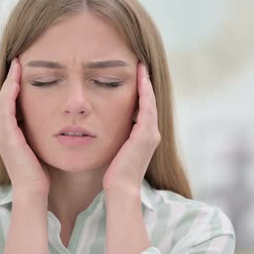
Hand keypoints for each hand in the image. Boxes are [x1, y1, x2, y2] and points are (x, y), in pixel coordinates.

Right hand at [0, 58, 49, 197]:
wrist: (34, 191)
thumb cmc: (42, 173)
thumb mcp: (43, 146)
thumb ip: (45, 132)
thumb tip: (61, 120)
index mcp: (10, 134)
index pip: (11, 103)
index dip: (16, 85)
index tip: (25, 69)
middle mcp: (2, 132)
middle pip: (5, 97)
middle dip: (11, 78)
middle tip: (19, 60)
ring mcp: (2, 134)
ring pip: (3, 99)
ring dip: (9, 80)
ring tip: (17, 64)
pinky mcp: (7, 136)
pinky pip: (6, 108)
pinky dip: (10, 93)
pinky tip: (16, 79)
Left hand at [102, 62, 160, 193]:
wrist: (120, 189)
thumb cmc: (113, 173)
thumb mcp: (115, 149)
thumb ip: (115, 136)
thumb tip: (102, 125)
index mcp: (144, 137)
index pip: (144, 109)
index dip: (141, 92)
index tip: (135, 76)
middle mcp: (151, 134)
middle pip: (150, 102)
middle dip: (146, 84)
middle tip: (141, 65)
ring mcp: (151, 134)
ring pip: (150, 102)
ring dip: (146, 84)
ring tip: (141, 67)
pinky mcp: (145, 135)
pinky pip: (146, 108)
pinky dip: (145, 93)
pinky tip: (141, 80)